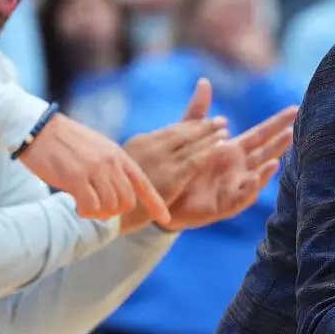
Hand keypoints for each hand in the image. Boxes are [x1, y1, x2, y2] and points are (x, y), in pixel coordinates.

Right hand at [17, 113, 170, 223]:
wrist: (39, 129)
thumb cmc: (65, 141)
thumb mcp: (98, 149)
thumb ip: (111, 167)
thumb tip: (117, 191)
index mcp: (119, 156)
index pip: (144, 183)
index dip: (156, 203)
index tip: (164, 218)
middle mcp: (111, 163)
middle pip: (127, 202)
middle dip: (116, 213)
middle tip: (99, 211)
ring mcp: (95, 170)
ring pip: (110, 207)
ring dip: (98, 214)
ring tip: (86, 207)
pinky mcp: (76, 177)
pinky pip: (90, 207)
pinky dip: (85, 212)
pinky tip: (76, 207)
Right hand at [117, 79, 229, 227]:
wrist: (109, 214)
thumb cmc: (115, 195)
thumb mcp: (121, 167)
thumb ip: (138, 158)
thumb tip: (146, 155)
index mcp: (139, 143)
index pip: (169, 131)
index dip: (189, 125)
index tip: (204, 121)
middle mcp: (151, 147)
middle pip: (181, 132)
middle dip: (203, 125)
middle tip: (221, 120)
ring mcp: (161, 161)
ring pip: (191, 143)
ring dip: (210, 134)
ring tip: (225, 128)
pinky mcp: (172, 177)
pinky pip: (196, 160)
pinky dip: (211, 150)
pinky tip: (223, 145)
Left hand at [163, 104, 296, 230]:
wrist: (164, 200)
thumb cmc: (180, 168)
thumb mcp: (188, 136)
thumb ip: (198, 112)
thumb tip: (204, 81)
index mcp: (232, 151)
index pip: (260, 135)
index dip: (277, 123)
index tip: (294, 110)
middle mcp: (238, 168)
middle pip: (265, 152)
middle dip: (281, 141)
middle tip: (297, 128)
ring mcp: (234, 187)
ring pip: (258, 175)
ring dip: (270, 165)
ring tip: (280, 154)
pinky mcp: (225, 204)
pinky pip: (243, 196)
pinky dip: (253, 186)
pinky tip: (259, 175)